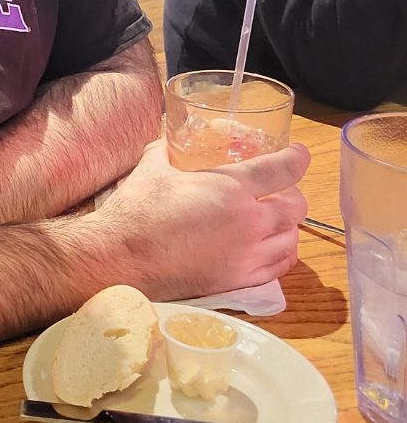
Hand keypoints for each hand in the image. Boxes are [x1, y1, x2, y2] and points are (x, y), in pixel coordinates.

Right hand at [96, 137, 308, 298]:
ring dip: (289, 226)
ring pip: (292, 239)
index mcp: (230, 188)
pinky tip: (272, 248)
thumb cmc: (136, 211)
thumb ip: (166, 151)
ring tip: (277, 221)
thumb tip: (167, 141)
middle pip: (295, 207)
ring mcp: (246, 255)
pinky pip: (279, 268)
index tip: (300, 154)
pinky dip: (282, 254)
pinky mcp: (238, 281)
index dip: (296, 159)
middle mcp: (248, 222)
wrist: (122, 259)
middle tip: (281, 191)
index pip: (281, 170)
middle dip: (292, 195)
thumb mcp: (152, 168)